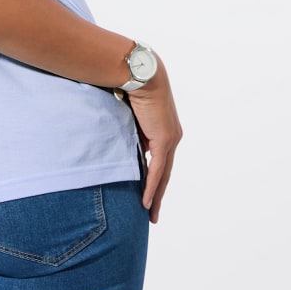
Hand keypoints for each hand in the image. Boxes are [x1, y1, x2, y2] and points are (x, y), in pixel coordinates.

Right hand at [127, 57, 181, 223]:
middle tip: (152, 213)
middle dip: (158, 194)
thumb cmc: (132, 87)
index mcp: (164, 130)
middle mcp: (172, 136)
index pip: (160, 160)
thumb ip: (128, 130)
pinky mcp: (164, 141)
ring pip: (163, 175)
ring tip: (150, 215)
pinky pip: (157, 170)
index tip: (146, 192)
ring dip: (156, 196)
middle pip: (165, 172)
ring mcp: (170, 139)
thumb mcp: (129, 115)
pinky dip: (151, 187)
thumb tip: (118, 140)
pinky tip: (147, 203)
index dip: (154, 178)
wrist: (141, 74)